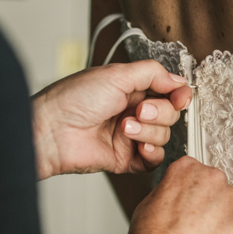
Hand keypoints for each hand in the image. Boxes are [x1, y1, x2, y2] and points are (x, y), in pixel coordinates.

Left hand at [32, 61, 191, 177]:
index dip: (178, 94)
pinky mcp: (126, 159)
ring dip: (148, 131)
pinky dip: (151, 153)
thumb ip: (152, 73)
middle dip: (159, 112)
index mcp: (130, 89)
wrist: (52, 131)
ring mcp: (129, 136)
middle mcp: (132, 112)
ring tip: (124, 127)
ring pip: (163, 136)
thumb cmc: (73, 99)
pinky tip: (138, 146)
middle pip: (169, 114)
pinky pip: (154, 160)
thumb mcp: (116, 74)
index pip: (167, 92)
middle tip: (138, 111)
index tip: (180, 96)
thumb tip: (178, 79)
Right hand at [124, 157, 232, 233]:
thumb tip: (179, 200)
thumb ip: (172, 193)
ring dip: (223, 225)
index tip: (190, 209)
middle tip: (197, 230)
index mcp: (187, 168)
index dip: (192, 197)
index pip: (196, 176)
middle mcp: (213, 176)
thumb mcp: (150, 202)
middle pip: (217, 192)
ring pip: (232, 211)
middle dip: (210, 210)